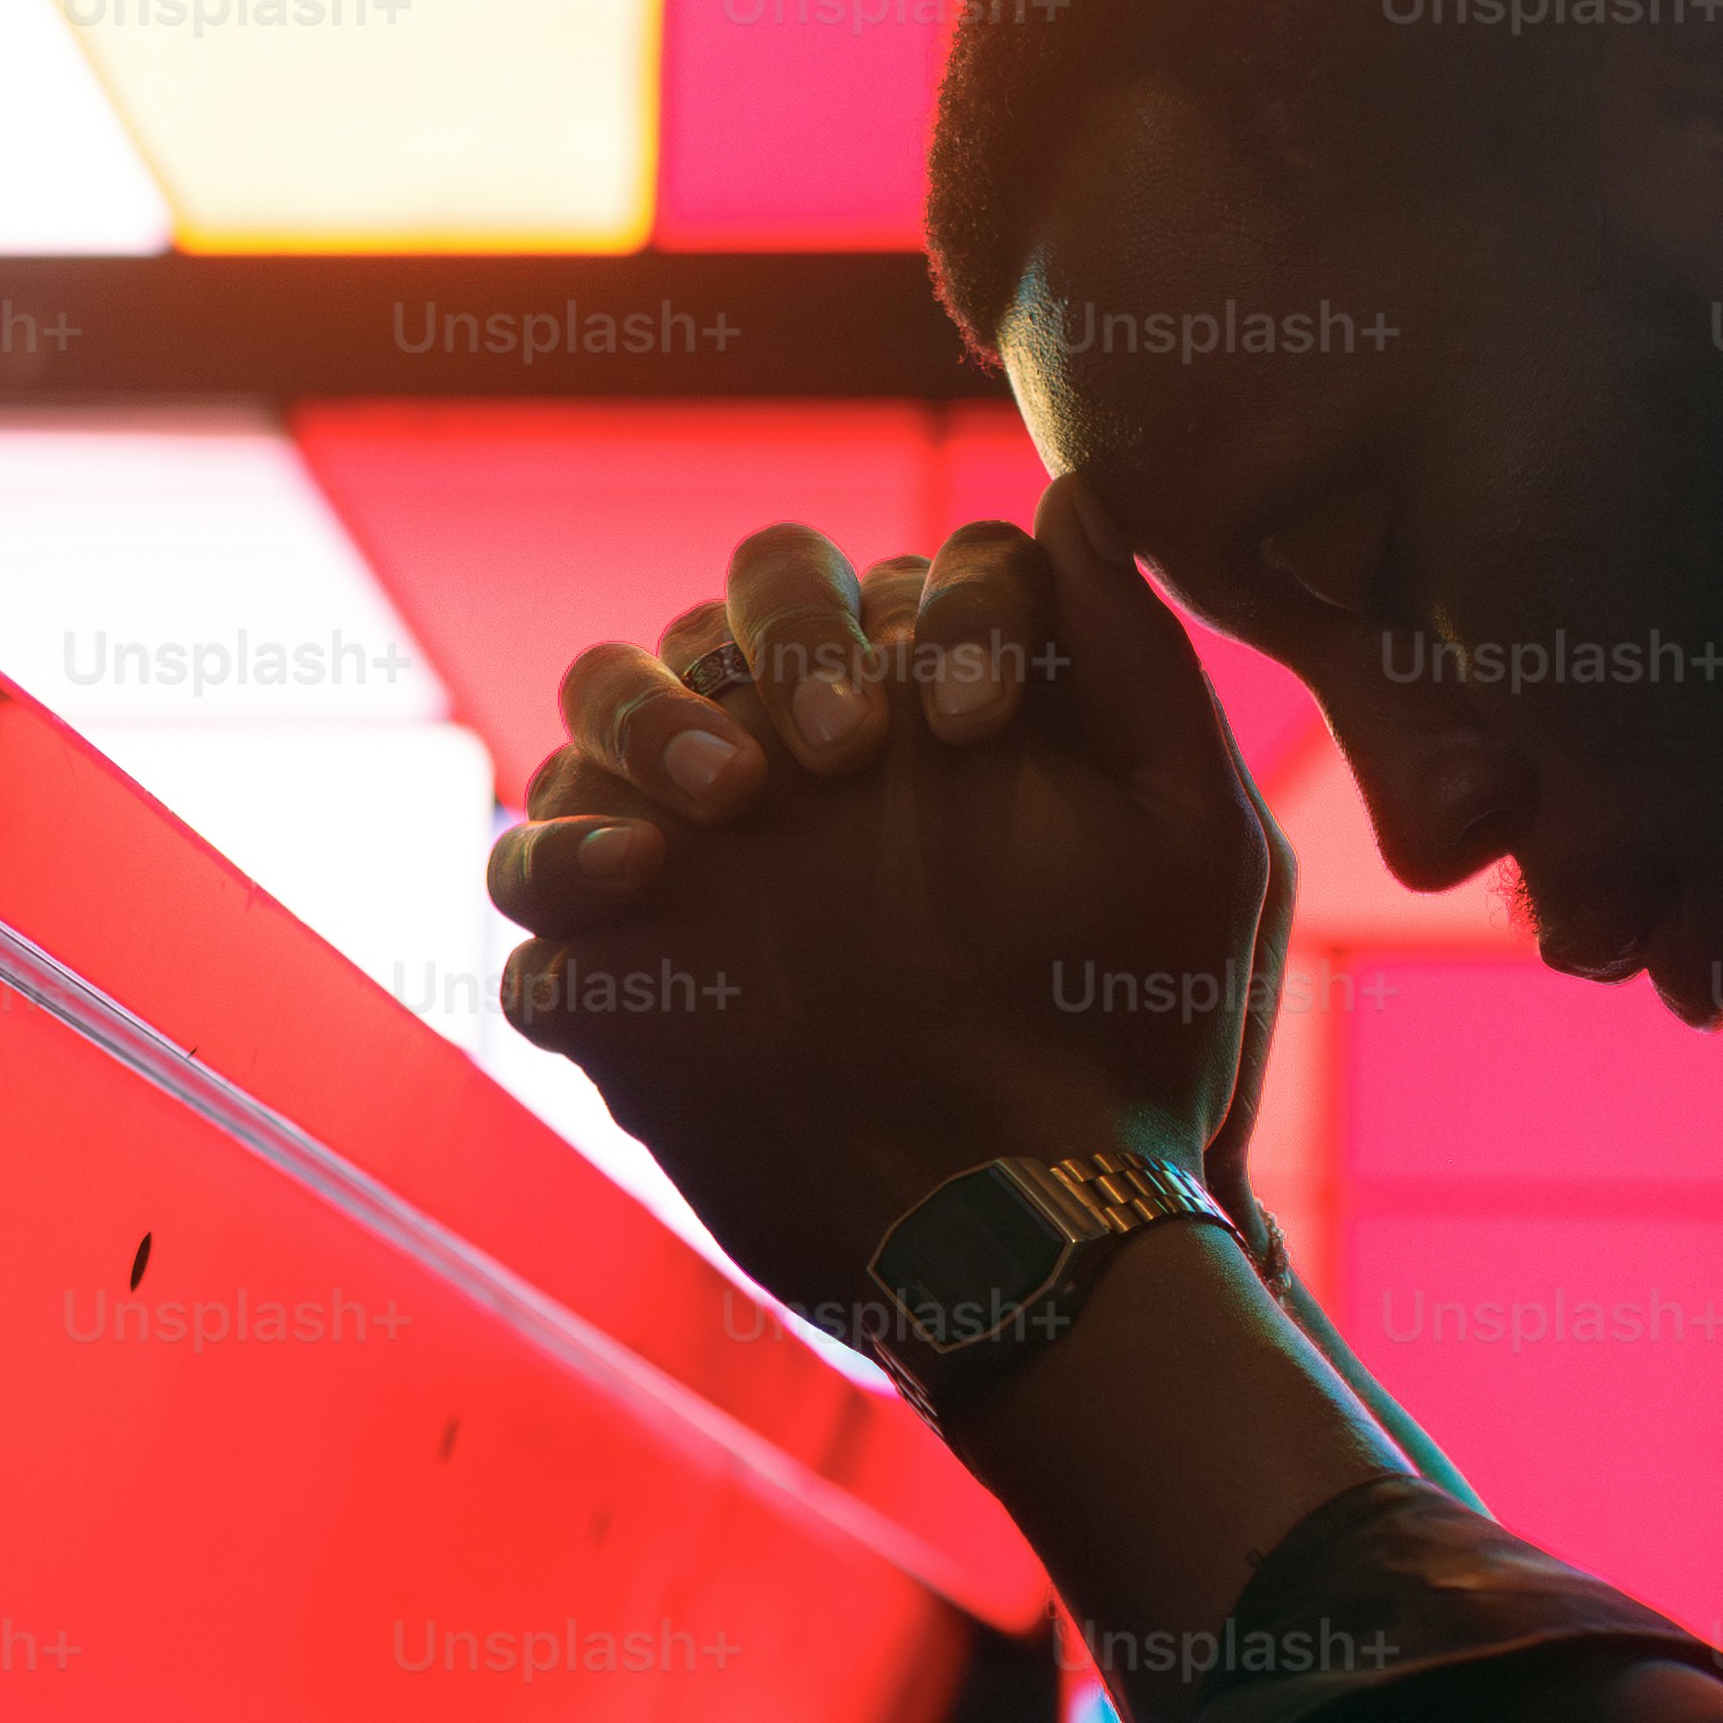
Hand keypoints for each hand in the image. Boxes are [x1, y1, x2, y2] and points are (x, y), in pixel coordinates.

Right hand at [499, 481, 1287, 1330]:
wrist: (1040, 1234)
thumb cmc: (1136, 1045)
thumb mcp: (1191, 849)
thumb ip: (1139, 661)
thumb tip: (1075, 488)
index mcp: (926, 706)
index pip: (891, 578)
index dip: (931, 613)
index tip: (970, 727)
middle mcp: (800, 758)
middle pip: (728, 607)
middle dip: (777, 635)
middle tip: (843, 747)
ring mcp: (694, 857)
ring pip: (601, 705)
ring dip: (648, 713)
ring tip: (735, 800)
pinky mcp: (616, 973)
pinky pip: (531, 881)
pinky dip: (553, 858)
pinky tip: (634, 882)